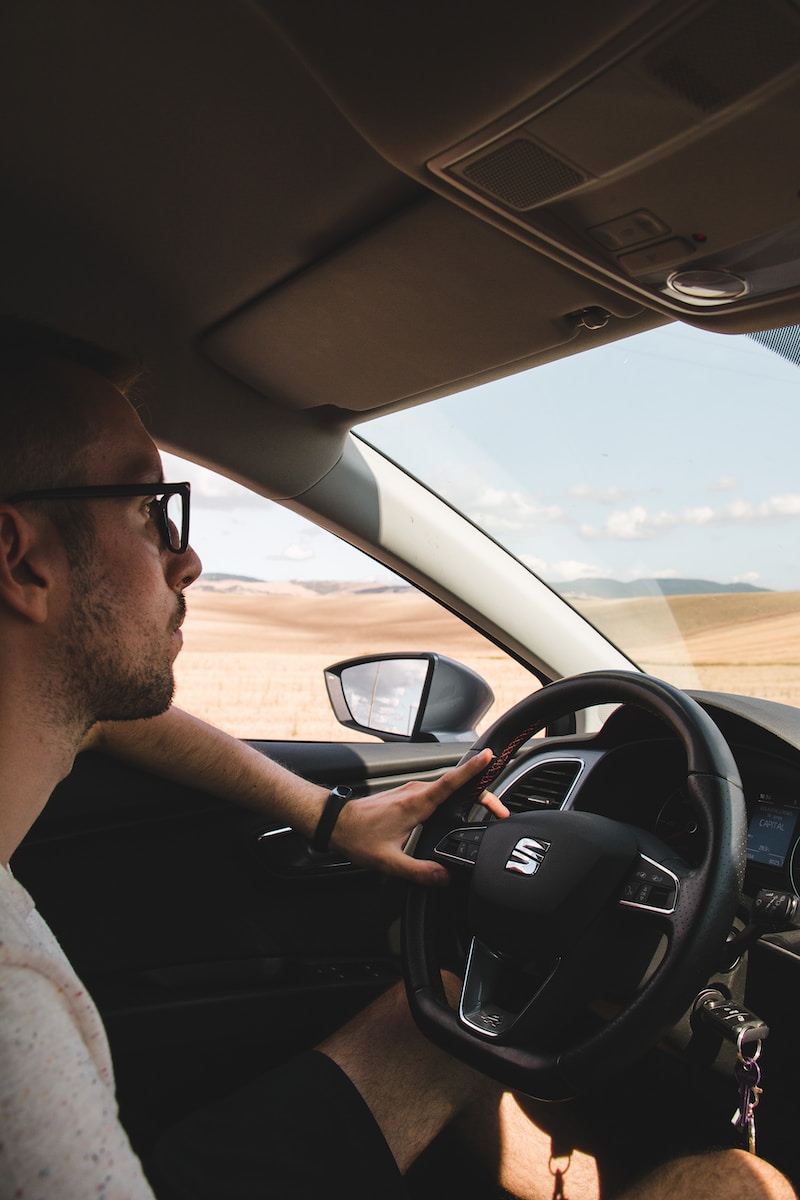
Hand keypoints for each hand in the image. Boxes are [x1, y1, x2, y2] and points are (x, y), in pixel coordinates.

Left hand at [331, 747, 507, 884]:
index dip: (472, 770)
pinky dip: (453, 799)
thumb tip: (444, 877)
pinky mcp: (408, 796)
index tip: (489, 757)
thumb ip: (418, 871)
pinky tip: (459, 811)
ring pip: (447, 790)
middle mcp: (415, 792)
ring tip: (487, 809)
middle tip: (501, 810)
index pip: (451, 782)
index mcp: (415, 803)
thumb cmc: (357, 838)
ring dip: (468, 796)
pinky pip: (437, 793)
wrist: (335, 823)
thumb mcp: (388, 862)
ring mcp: (411, 792)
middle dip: (482, 793)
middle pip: (457, 786)